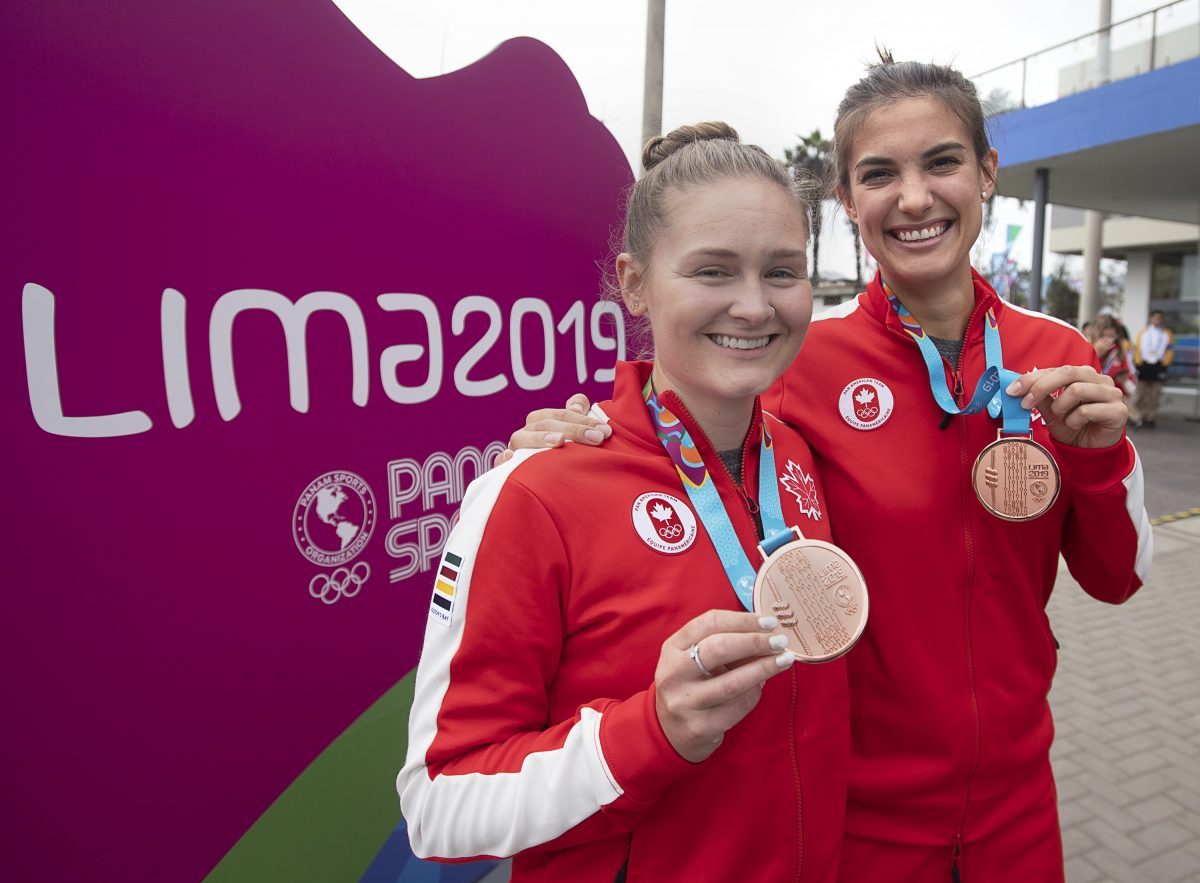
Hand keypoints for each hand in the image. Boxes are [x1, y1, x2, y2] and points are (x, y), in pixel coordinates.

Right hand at [495, 394, 611, 464]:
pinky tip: (512, 458)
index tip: (605, 431)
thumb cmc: (562, 460)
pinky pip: (500, 462)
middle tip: (597, 438)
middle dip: (573, 429)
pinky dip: (504, 459)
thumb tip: (579, 401)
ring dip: (541, 438)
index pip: (560, 414)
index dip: (582, 419)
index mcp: (542, 422)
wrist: (546, 493)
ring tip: (559, 441)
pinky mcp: (505, 469)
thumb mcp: (572, 438)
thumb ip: (577, 417)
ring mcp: (515, 450)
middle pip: (545, 423)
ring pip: (522, 438)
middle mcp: (527, 433)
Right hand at [654, 610, 795, 762]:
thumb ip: (723, 646)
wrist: (670, 733)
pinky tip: (763, 685)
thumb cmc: (691, 686)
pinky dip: (755, 693)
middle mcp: (674, 673)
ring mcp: (685, 702)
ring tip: (785, 660)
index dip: (743, 620)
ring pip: (732, 682)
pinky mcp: (699, 727)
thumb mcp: (694, 660)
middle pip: (719, 648)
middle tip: (780, 641)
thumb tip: (765, 634)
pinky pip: (737, 707)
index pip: (710, 623)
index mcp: (672, 648)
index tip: (769, 622)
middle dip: (755, 642)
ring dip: (764, 668)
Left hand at [1006, 366, 1126, 448]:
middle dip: (1041, 387)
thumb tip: (1017, 388)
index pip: (1054, 369)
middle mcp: (1099, 379)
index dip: (1031, 378)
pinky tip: (1075, 425)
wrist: (1092, 449)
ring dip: (1060, 407)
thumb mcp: (1051, 412)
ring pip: (1077, 390)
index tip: (1012, 391)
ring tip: (1061, 417)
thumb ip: (1040, 398)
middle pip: (1067, 372)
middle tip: (1025, 404)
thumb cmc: (1073, 426)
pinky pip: (1087, 410)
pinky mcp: (1119, 410)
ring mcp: (1112, 393)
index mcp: (1082, 375)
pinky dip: (1073, 420)